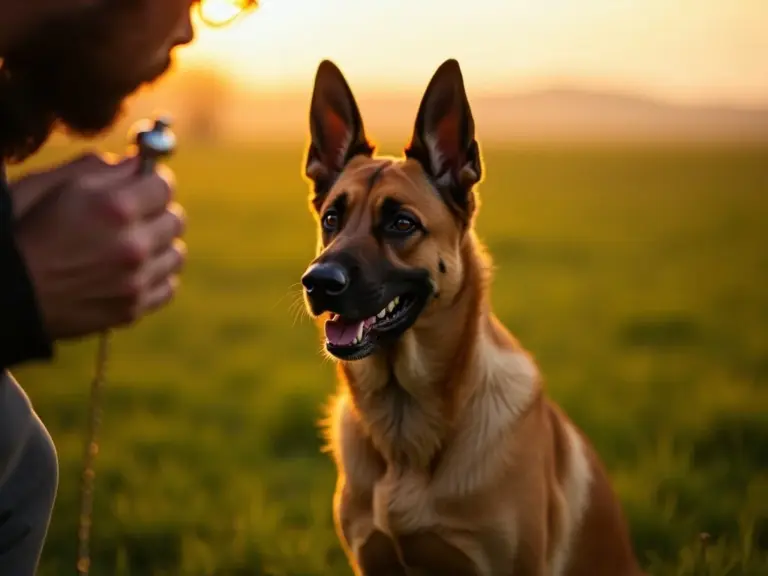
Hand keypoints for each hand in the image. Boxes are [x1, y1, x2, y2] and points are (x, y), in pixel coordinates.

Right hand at [10, 152, 186, 339]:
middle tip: (134, 215)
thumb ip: (97, 169)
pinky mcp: (133, 308)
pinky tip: (133, 271)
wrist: (4, 292)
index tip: (142, 184)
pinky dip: (156, 277)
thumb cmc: (20, 232)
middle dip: (156, 212)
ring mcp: (135, 280)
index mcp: (114, 207)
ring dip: (159, 246)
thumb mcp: (47, 185)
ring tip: (132, 245)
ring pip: (176, 253)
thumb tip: (133, 161)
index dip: (151, 181)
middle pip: (175, 219)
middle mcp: (132, 245)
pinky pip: (168, 286)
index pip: (163, 185)